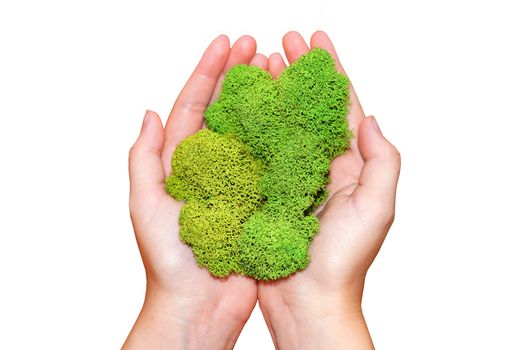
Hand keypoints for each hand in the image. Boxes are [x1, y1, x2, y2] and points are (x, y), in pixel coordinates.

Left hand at [123, 35, 269, 349]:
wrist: (199, 307)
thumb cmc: (168, 262)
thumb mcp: (146, 207)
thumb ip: (144, 160)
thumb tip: (150, 113)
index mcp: (180, 163)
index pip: (192, 107)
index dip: (208, 73)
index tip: (226, 45)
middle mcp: (210, 166)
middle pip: (225, 110)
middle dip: (238, 76)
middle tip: (257, 46)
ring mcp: (236, 180)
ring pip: (251, 130)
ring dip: (263, 99)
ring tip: (278, 70)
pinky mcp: (258, 199)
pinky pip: (270, 162)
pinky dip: (280, 137)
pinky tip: (293, 116)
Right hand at [257, 31, 400, 348]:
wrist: (307, 301)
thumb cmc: (344, 260)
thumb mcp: (378, 207)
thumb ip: (383, 159)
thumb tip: (369, 117)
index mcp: (349, 165)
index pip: (341, 107)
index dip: (330, 71)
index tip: (315, 39)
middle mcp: (319, 166)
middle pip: (307, 108)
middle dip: (297, 73)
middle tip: (282, 40)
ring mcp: (290, 177)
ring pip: (280, 124)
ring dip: (271, 92)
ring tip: (260, 63)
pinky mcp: (265, 191)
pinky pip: (257, 152)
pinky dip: (250, 127)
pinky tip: (239, 105)